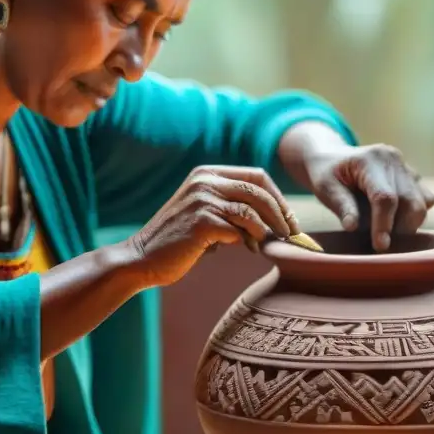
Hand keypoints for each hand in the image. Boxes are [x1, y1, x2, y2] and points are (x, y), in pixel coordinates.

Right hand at [129, 166, 299, 287]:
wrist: (142, 259)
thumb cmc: (179, 242)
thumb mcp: (205, 213)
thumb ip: (231, 208)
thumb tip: (275, 220)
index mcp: (207, 173)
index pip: (257, 176)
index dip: (278, 198)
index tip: (289, 219)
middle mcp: (205, 181)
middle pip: (259, 190)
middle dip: (281, 214)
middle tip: (291, 234)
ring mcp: (202, 199)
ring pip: (252, 211)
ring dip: (265, 230)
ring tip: (265, 244)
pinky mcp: (201, 222)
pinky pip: (238, 230)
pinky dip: (247, 241)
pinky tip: (246, 249)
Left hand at [304, 143, 433, 251]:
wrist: (333, 157)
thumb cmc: (326, 174)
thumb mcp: (324, 188)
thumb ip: (341, 206)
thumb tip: (352, 227)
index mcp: (370, 160)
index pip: (385, 197)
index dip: (384, 224)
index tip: (380, 246)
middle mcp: (393, 160)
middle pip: (412, 202)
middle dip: (402, 229)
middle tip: (382, 244)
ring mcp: (406, 166)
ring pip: (423, 202)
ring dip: (409, 223)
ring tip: (386, 230)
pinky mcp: (413, 175)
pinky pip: (425, 199)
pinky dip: (413, 214)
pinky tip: (394, 218)